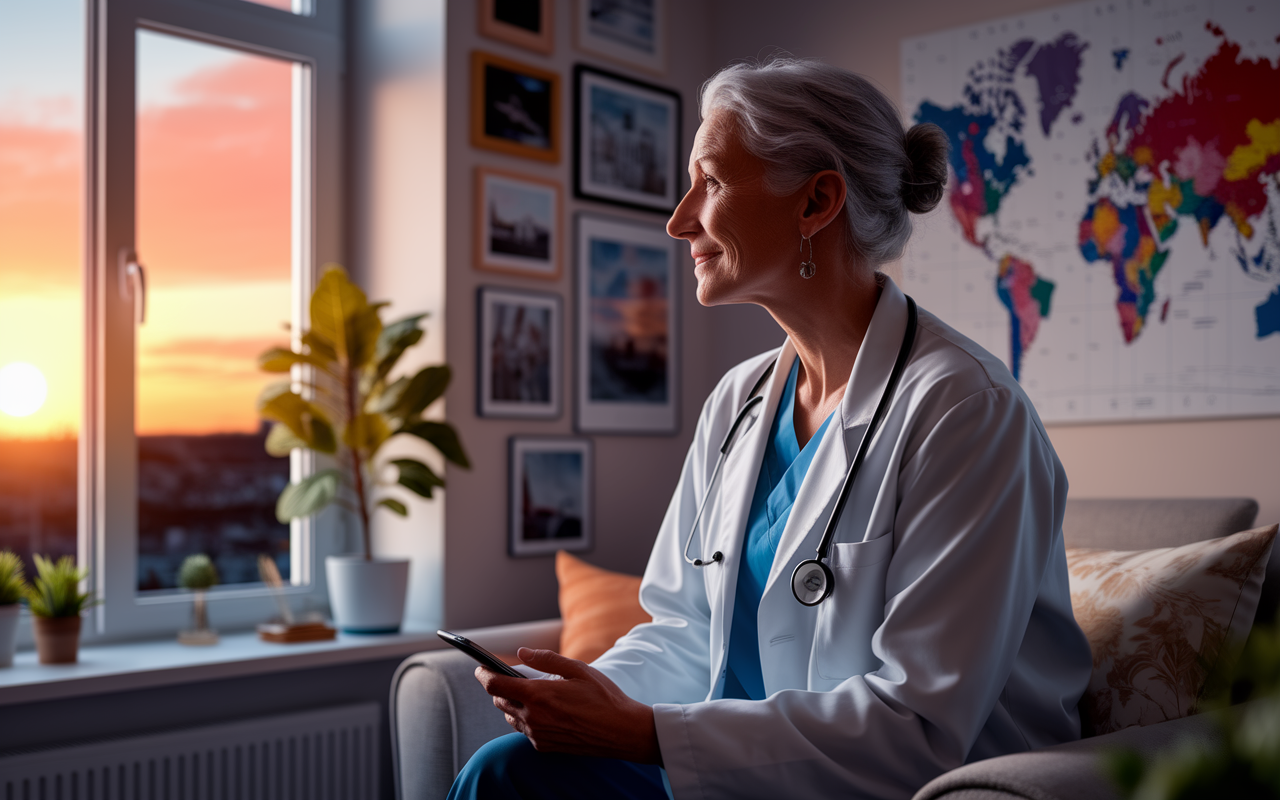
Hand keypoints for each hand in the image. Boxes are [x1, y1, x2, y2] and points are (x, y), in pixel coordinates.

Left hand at [474, 647, 662, 764]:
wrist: (621, 731)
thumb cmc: (603, 697)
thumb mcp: (578, 669)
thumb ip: (546, 659)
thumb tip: (522, 653)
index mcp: (538, 695)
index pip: (495, 685)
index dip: (483, 674)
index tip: (481, 667)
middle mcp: (533, 717)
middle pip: (499, 701)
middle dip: (499, 687)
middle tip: (511, 676)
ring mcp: (538, 734)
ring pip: (510, 717)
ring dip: (512, 704)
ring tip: (530, 693)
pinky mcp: (544, 746)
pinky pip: (524, 730)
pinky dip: (526, 718)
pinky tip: (544, 710)